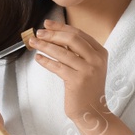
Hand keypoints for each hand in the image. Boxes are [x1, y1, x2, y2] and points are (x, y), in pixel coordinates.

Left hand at [28, 20, 133, 134]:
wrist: (92, 111)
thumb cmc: (86, 87)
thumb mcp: (87, 65)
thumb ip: (76, 51)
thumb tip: (54, 33)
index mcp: (101, 52)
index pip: (78, 33)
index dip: (60, 27)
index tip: (47, 24)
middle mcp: (97, 59)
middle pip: (71, 39)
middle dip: (52, 34)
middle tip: (38, 33)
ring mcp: (88, 70)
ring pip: (62, 52)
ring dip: (44, 46)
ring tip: (33, 43)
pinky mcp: (77, 81)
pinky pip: (57, 66)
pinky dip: (45, 61)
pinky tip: (38, 58)